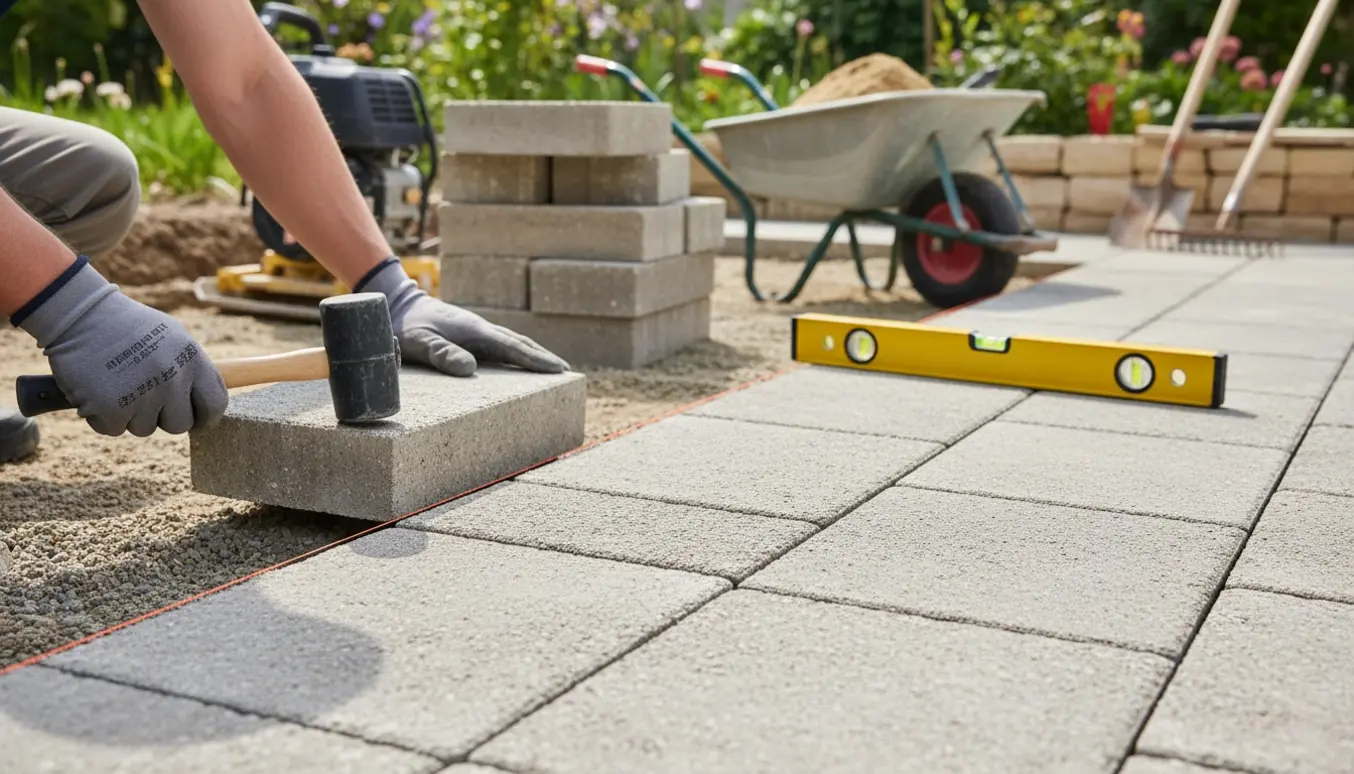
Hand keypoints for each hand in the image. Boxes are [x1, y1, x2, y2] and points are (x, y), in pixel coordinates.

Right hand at [14, 257, 227, 436]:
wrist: (80, 314)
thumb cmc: (127, 326)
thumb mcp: (172, 337)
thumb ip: (190, 369)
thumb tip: (205, 400)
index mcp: (192, 360)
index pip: (216, 403)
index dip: (205, 416)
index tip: (195, 418)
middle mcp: (173, 379)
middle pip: (180, 425)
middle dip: (163, 417)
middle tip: (144, 397)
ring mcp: (143, 395)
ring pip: (144, 428)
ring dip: (129, 414)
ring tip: (117, 383)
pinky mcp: (112, 408)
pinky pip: (113, 429)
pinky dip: (102, 416)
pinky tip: (97, 390)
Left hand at [357, 258, 569, 376]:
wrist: (395, 303)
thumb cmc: (403, 326)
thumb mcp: (418, 341)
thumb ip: (441, 353)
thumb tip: (470, 368)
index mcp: (474, 332)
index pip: (512, 347)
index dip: (536, 360)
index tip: (558, 369)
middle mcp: (480, 329)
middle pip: (519, 343)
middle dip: (542, 357)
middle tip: (565, 370)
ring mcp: (475, 330)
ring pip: (511, 341)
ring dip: (532, 354)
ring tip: (550, 366)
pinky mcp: (468, 333)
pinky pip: (500, 343)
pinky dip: (516, 352)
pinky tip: (517, 360)